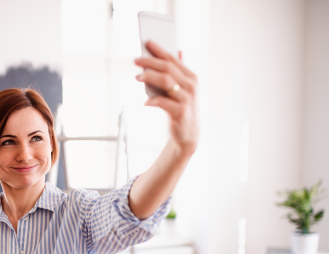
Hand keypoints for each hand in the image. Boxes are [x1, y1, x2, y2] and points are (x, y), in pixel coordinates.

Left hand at [135, 40, 198, 155]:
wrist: (188, 135)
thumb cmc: (182, 109)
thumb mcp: (183, 89)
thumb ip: (179, 72)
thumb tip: (178, 52)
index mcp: (192, 77)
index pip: (174, 59)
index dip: (160, 50)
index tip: (147, 43)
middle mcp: (192, 86)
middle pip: (169, 68)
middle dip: (151, 62)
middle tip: (136, 60)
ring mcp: (188, 98)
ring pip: (166, 81)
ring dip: (150, 77)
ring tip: (137, 77)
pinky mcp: (181, 112)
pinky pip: (163, 102)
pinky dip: (152, 100)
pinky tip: (145, 102)